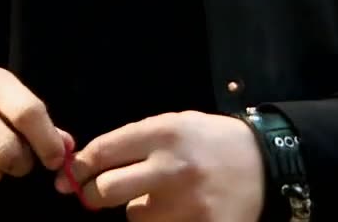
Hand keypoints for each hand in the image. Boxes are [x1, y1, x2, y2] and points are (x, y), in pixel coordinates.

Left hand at [62, 111, 263, 219]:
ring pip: (134, 218)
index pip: (102, 152)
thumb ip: (132, 142)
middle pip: (106, 191)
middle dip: (91, 195)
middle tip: (91, 195)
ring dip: (138, 211)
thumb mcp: (174, 125)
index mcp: (163, 134)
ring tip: (163, 199)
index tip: (71, 176)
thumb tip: (84, 165)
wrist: (266, 163)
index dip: (79, 167)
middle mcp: (172, 168)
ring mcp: (187, 204)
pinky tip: (178, 213)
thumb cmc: (210, 141)